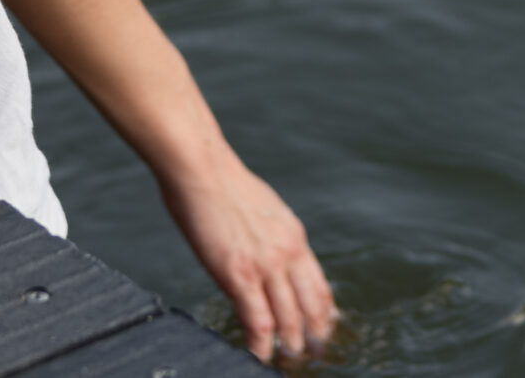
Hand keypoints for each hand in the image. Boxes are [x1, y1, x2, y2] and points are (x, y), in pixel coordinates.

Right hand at [157, 150, 336, 363]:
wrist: (201, 167)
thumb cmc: (221, 184)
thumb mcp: (263, 209)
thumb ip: (272, 237)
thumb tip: (270, 255)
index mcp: (294, 236)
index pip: (320, 287)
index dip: (324, 316)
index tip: (322, 333)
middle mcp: (288, 253)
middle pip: (311, 308)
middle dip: (312, 338)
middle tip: (310, 358)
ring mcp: (265, 265)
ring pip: (289, 320)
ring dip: (289, 347)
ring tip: (287, 363)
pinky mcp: (239, 275)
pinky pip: (258, 322)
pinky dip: (261, 346)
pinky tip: (259, 358)